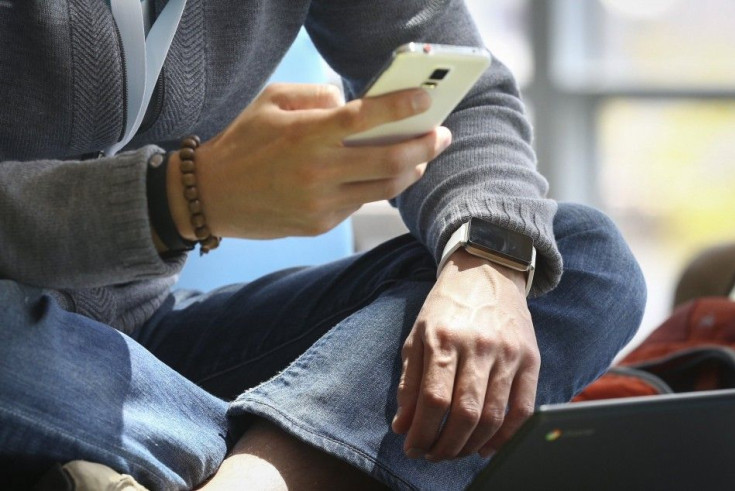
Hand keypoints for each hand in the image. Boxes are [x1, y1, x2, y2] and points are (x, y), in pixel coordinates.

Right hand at [167, 83, 451, 240]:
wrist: (212, 197)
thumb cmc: (243, 143)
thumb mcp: (271, 101)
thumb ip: (316, 96)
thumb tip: (354, 105)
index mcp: (306, 135)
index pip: (364, 118)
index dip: (400, 108)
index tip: (426, 101)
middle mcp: (317, 171)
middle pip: (390, 161)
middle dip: (425, 146)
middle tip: (440, 134)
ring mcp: (320, 203)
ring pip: (384, 189)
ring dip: (411, 170)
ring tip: (421, 156)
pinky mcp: (319, 224)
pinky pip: (359, 204)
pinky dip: (375, 186)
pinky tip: (379, 174)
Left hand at [392, 250, 539, 460]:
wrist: (486, 270)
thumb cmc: (446, 307)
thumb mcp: (417, 336)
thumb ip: (409, 383)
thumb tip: (402, 426)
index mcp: (443, 339)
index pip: (433, 401)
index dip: (421, 433)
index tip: (412, 448)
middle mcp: (478, 346)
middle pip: (465, 414)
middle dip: (445, 446)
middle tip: (432, 455)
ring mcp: (509, 353)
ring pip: (494, 417)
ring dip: (471, 446)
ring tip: (454, 452)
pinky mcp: (531, 358)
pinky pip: (523, 409)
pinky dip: (506, 437)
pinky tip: (487, 446)